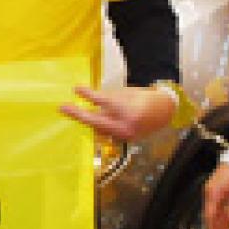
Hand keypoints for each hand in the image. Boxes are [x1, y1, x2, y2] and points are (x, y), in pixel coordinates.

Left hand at [59, 85, 175, 140]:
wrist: (165, 111)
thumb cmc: (144, 98)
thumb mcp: (126, 92)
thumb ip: (108, 97)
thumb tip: (89, 99)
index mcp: (126, 107)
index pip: (102, 100)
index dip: (87, 94)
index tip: (75, 89)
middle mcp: (124, 123)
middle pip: (95, 120)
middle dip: (78, 114)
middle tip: (63, 108)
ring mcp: (124, 134)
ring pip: (98, 128)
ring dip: (86, 120)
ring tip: (73, 111)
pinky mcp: (125, 140)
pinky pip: (106, 133)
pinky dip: (98, 126)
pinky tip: (91, 121)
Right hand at [203, 162, 228, 228]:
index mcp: (213, 194)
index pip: (210, 216)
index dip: (213, 228)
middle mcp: (209, 193)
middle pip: (210, 215)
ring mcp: (211, 191)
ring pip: (212, 211)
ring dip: (217, 223)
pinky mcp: (214, 189)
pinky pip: (215, 206)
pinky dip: (219, 215)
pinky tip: (224, 222)